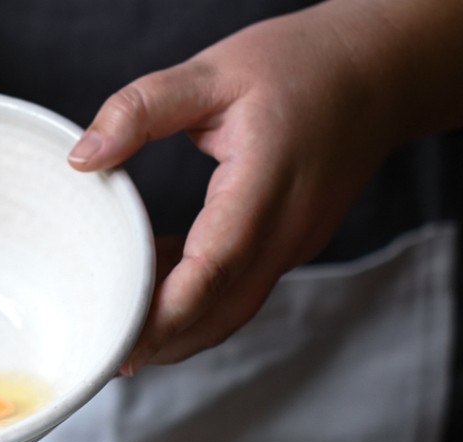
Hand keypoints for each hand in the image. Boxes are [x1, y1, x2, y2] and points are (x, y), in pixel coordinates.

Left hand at [67, 0, 462, 372]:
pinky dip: (196, 304)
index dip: (165, 311)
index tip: (119, 338)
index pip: (213, 267)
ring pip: (229, 313)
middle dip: (160, 341)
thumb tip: (82, 157)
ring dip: (176, 331)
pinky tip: (153, 282)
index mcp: (264, 186)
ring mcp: (291, 248)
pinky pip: (238, 293)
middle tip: (101, 354)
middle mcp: (284, 231)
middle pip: (218, 312)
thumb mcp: (213, 73)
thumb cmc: (299, 66)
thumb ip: (143, 109)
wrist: (380, 73)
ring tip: (119, 327)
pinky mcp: (288, 251)